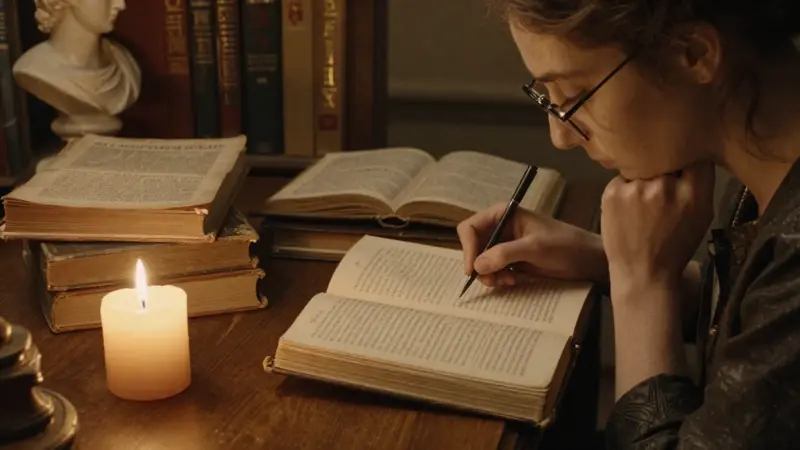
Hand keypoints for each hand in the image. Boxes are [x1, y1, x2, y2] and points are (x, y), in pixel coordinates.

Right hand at [456, 202, 607, 286]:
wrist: (587, 260)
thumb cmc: (564, 245)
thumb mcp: (534, 247)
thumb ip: (505, 254)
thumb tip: (477, 266)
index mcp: (502, 214)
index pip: (470, 228)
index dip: (467, 248)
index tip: (472, 269)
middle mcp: (500, 228)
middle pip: (473, 246)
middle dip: (479, 265)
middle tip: (491, 280)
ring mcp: (505, 245)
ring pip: (481, 262)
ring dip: (489, 275)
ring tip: (506, 282)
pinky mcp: (511, 261)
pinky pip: (493, 270)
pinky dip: (497, 279)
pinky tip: (512, 282)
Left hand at [600, 162, 715, 291]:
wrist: (642, 272)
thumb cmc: (676, 244)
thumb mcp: (702, 214)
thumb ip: (700, 182)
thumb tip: (692, 151)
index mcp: (693, 193)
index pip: (695, 156)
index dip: (689, 159)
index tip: (684, 166)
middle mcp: (664, 186)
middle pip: (666, 158)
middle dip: (665, 168)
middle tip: (661, 191)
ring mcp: (635, 188)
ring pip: (642, 167)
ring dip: (644, 178)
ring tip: (643, 203)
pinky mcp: (612, 191)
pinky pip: (623, 178)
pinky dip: (626, 188)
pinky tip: (628, 209)